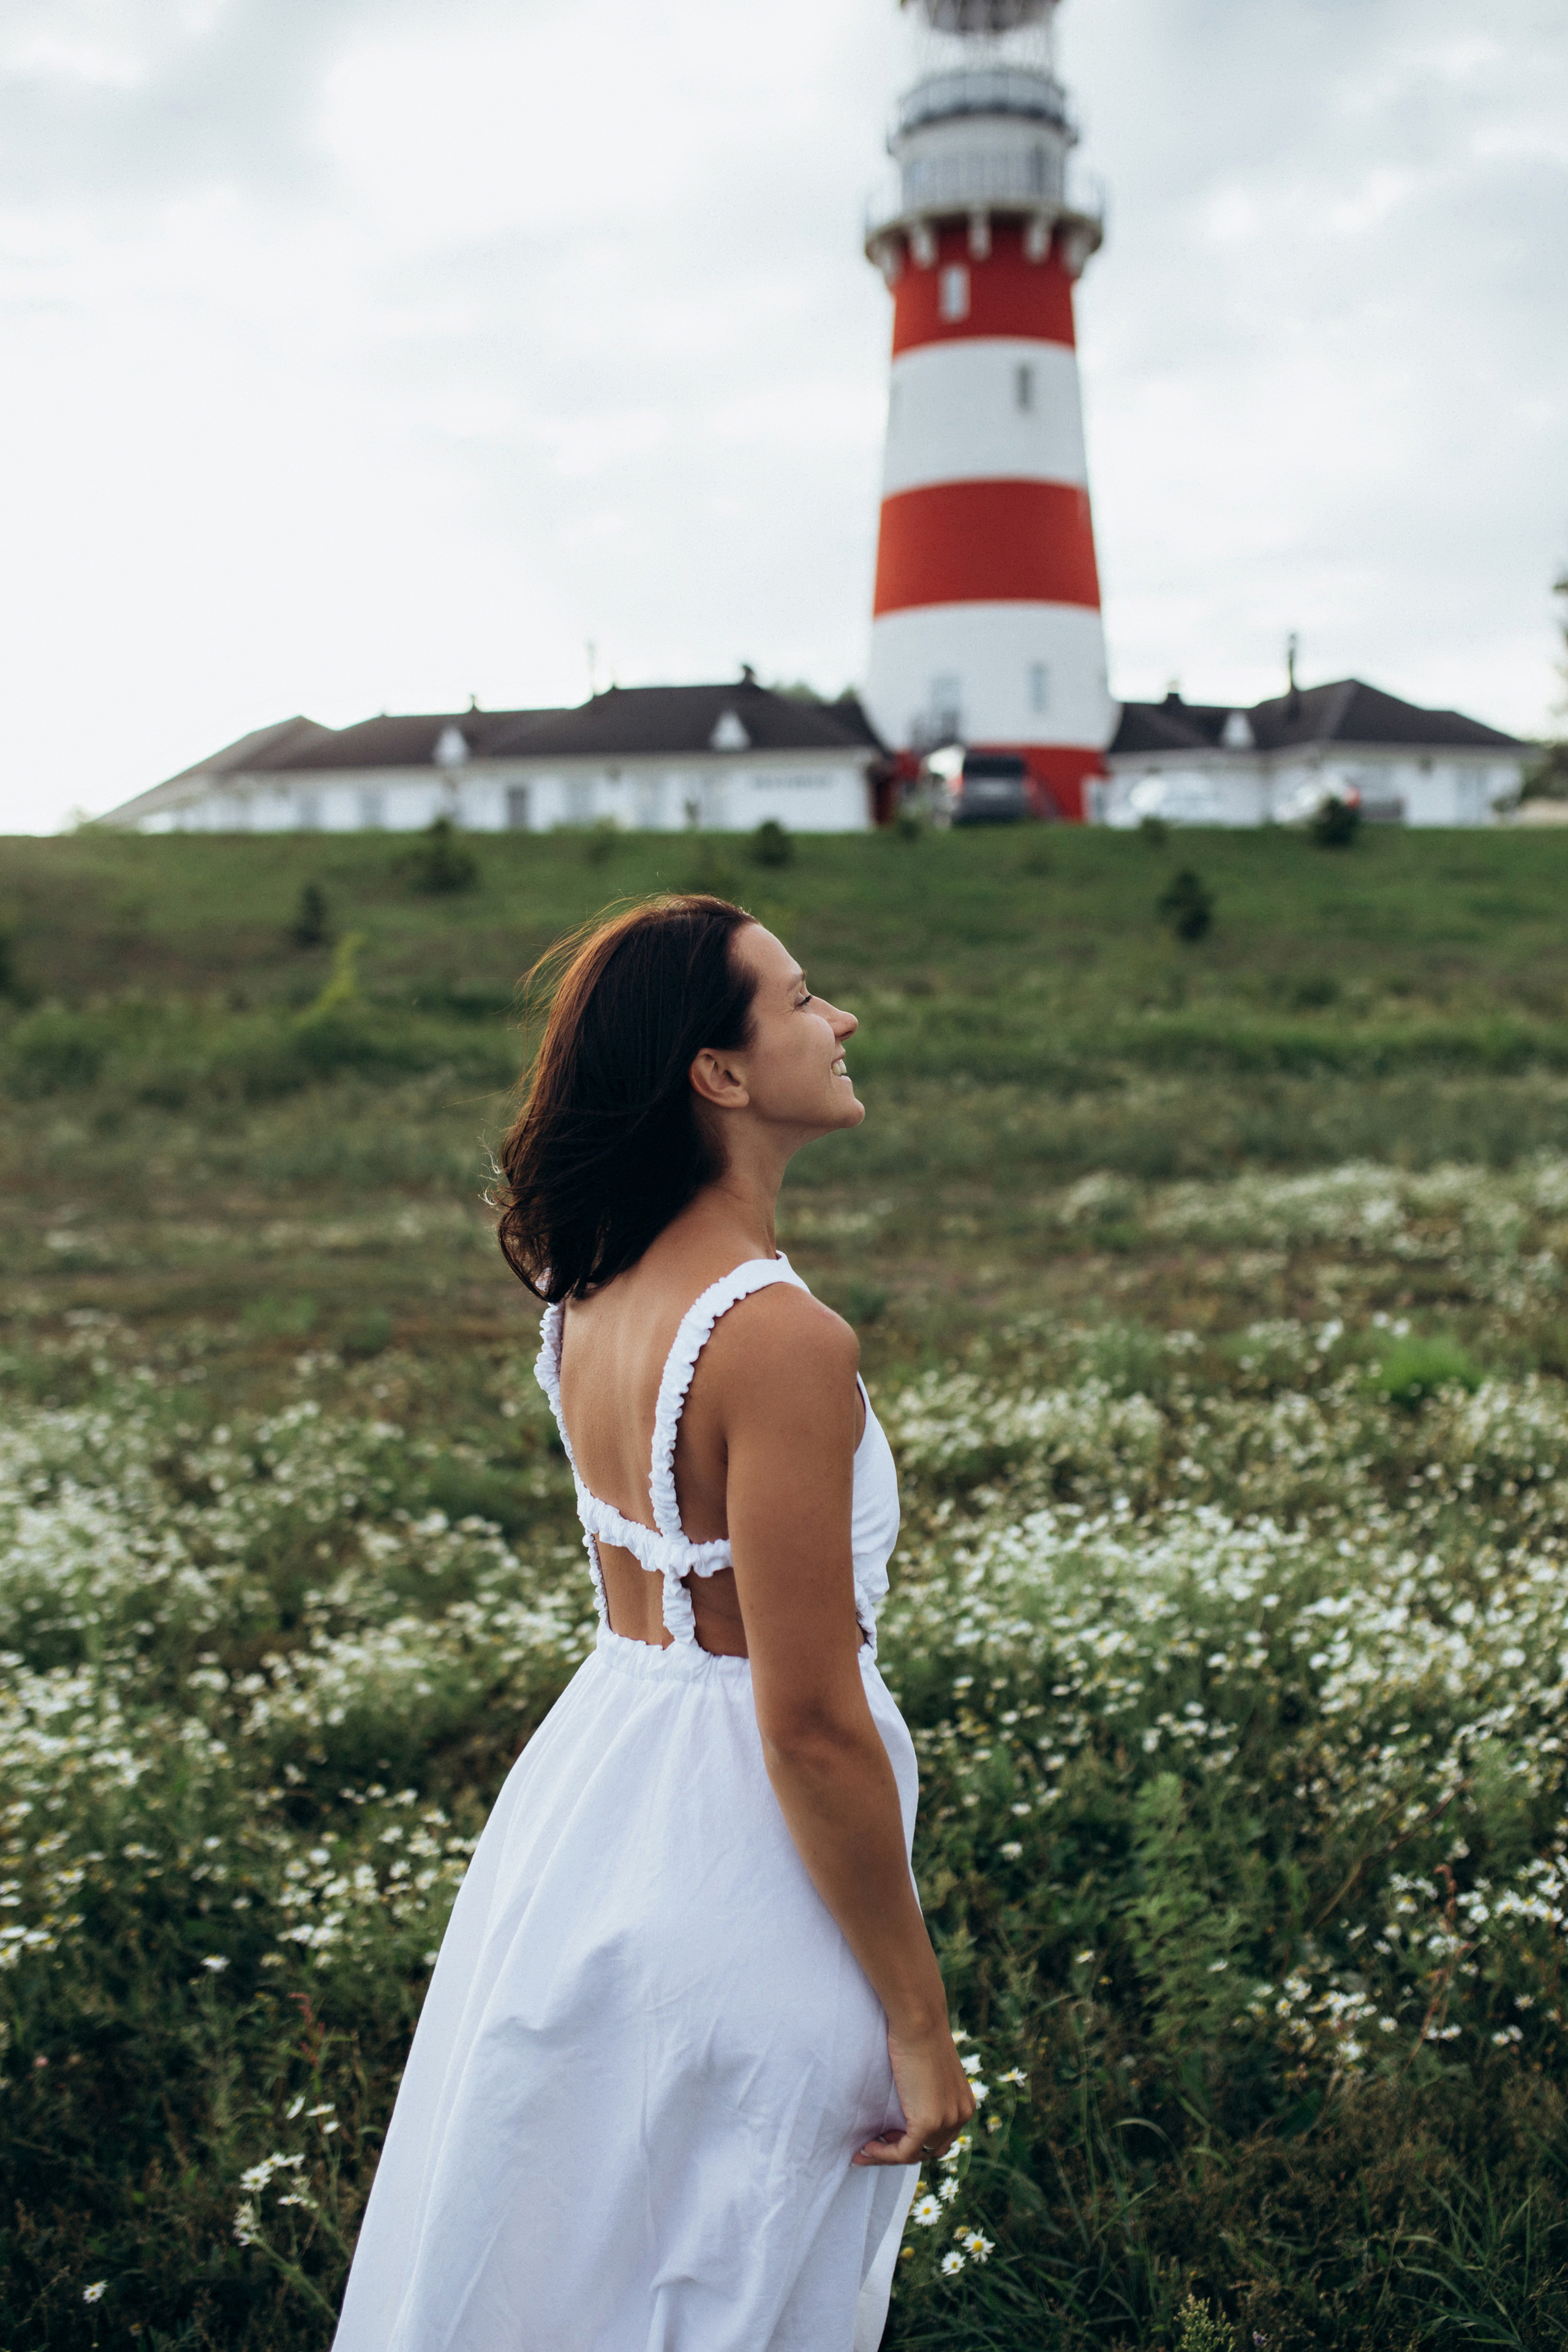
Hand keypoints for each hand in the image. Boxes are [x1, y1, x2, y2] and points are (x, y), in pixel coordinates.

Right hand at [851, 2018, 975, 2166]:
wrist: (918, 2022)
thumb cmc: (917, 2036)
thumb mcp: (929, 2071)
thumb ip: (926, 2093)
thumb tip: (907, 2106)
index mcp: (965, 2105)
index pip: (941, 2139)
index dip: (915, 2143)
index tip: (888, 2137)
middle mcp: (961, 2116)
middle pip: (931, 2150)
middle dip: (902, 2151)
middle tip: (875, 2144)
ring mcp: (946, 2121)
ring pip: (916, 2154)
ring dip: (889, 2156)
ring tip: (866, 2150)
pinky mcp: (928, 2123)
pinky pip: (903, 2152)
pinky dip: (883, 2155)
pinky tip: (866, 2148)